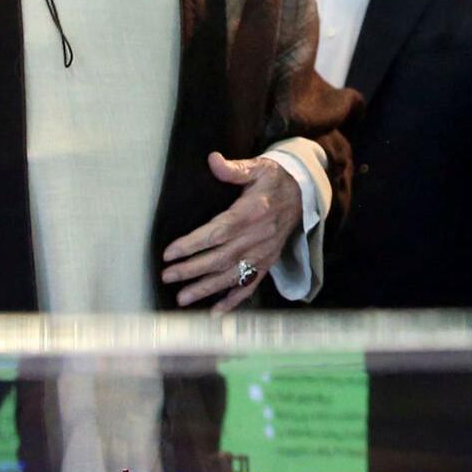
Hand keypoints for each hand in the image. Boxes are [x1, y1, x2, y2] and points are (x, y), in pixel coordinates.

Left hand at [161, 152, 301, 312]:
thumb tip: (213, 160)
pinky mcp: (267, 262)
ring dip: (207, 289)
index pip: (217, 232)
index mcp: (251, 212)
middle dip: (192, 270)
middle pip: (220, 258)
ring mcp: (263, 253)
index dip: (192, 244)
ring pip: (232, 275)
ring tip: (183, 298)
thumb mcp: (258, 166)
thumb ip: (234, 168)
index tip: (170, 253)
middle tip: (168, 276)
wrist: (303, 194)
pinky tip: (215, 311)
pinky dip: (233, 300)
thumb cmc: (274, 179)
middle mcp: (257, 236)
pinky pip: (250, 284)